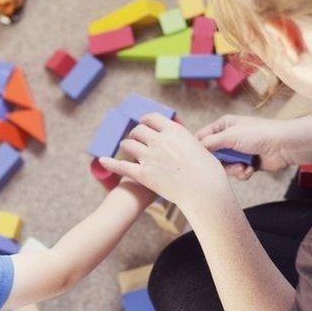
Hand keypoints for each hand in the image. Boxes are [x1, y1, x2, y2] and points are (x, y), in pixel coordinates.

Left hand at [98, 114, 229, 210]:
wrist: (205, 193)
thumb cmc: (209, 174)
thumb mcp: (201, 149)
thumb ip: (187, 141)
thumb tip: (186, 140)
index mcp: (174, 131)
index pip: (153, 118)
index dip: (146, 120)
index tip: (144, 123)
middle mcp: (160, 141)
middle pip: (139, 130)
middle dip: (135, 133)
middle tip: (135, 138)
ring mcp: (150, 157)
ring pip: (128, 144)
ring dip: (126, 145)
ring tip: (126, 149)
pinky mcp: (143, 175)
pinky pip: (121, 166)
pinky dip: (110, 162)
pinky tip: (102, 160)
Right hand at [196, 110, 311, 177]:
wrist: (284, 146)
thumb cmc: (259, 134)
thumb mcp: (230, 136)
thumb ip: (210, 143)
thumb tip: (195, 148)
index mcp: (224, 125)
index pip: (202, 137)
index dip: (198, 148)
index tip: (195, 159)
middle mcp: (230, 137)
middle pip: (213, 155)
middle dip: (219, 163)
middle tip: (224, 165)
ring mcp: (239, 151)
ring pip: (225, 166)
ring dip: (233, 169)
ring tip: (243, 167)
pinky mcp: (248, 163)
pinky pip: (237, 172)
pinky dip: (243, 173)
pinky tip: (251, 169)